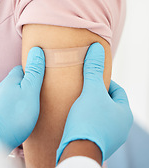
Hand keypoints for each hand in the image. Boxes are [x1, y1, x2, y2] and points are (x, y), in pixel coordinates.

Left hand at [0, 47, 44, 151]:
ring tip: (34, 102)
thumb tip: (36, 50)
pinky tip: (23, 113)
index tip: (42, 73)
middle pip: (17, 81)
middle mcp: (2, 88)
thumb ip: (34, 73)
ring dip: (22, 95)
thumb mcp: (30, 91)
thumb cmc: (15, 114)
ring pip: (13, 93)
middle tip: (41, 89)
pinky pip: (9, 104)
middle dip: (28, 83)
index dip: (32, 69)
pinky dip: (17, 105)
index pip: (22, 68)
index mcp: (11, 80)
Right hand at [56, 43, 132, 163]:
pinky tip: (74, 116)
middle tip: (81, 88)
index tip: (90, 78)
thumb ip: (93, 70)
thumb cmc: (88, 121)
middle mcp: (121, 127)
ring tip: (75, 100)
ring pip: (100, 115)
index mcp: (124, 113)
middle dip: (95, 94)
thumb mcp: (91, 91)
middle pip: (108, 103)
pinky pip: (93, 126)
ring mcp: (110, 136)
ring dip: (90, 107)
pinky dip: (85, 119)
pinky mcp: (97, 142)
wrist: (78, 150)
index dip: (103, 81)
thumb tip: (97, 48)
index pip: (118, 90)